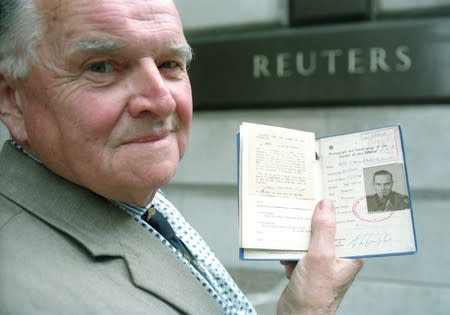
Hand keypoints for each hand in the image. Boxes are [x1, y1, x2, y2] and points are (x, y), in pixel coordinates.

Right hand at [277, 200, 363, 314]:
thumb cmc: (315, 294)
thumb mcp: (320, 256)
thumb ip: (324, 229)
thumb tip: (326, 205)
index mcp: (350, 254)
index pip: (349, 225)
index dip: (341, 209)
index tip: (332, 193)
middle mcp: (338, 257)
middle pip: (327, 228)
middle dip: (314, 223)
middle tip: (306, 208)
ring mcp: (322, 262)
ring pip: (310, 238)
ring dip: (299, 241)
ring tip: (294, 249)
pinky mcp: (307, 266)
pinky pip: (298, 250)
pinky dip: (291, 253)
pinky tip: (289, 262)